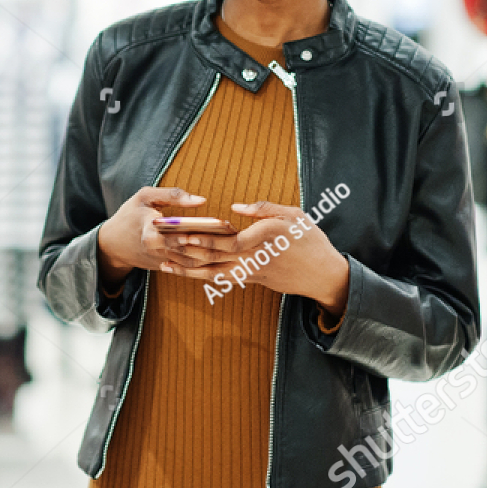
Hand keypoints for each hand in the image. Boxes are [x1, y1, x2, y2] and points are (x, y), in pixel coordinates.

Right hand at [96, 187, 238, 289]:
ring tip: (236, 247)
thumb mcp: (145, 196)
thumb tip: (201, 200)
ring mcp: (162, 261)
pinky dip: (207, 264)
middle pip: (192, 247)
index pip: (183, 230)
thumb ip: (172, 195)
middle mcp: (158, 249)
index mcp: (151, 230)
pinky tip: (224, 258)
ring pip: (194, 261)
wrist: (112, 244)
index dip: (205, 228)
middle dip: (216, 243)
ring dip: (215, 256)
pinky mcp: (167, 267)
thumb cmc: (130, 214)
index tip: (225, 222)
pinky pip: (190, 267)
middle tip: (238, 236)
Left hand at [163, 200, 350, 315]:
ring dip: (187, 268)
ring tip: (163, 263)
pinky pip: (221, 279)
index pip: (231, 240)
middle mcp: (256, 257)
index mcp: (268, 237)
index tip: (184, 231)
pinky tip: (184, 272)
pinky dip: (201, 276)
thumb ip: (265, 209)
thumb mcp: (295, 215)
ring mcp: (253, 272)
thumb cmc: (311, 241)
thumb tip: (235, 207)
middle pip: (216, 255)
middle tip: (161, 242)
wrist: (325, 276)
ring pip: (214, 271)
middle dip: (186, 248)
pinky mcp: (252, 280)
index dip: (205, 237)